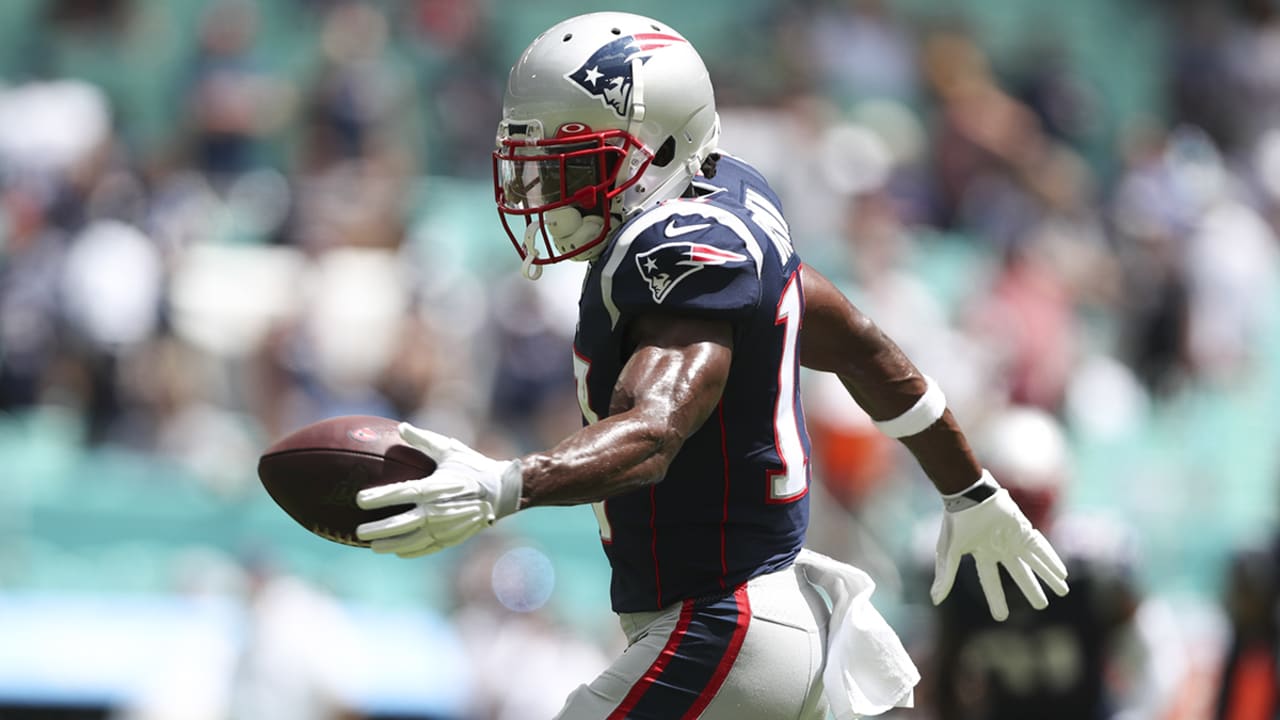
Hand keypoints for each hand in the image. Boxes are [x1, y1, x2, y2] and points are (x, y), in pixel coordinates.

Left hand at [354, 423, 522, 557]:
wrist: (503, 490)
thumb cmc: (474, 466)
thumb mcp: (451, 450)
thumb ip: (424, 440)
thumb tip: (401, 427)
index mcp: (438, 486)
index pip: (404, 492)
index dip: (380, 496)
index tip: (360, 499)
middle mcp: (440, 509)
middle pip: (405, 523)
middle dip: (380, 528)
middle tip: (359, 531)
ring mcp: (447, 526)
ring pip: (414, 539)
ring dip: (392, 544)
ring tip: (372, 546)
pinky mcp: (454, 536)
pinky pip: (429, 547)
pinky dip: (413, 551)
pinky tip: (398, 552)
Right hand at [931, 474, 1069, 620]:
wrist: (968, 495)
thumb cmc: (955, 523)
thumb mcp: (948, 552)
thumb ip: (946, 576)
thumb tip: (935, 600)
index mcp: (982, 554)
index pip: (990, 581)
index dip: (996, 599)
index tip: (1002, 617)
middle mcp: (1000, 548)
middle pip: (1019, 573)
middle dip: (1030, 589)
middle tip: (1041, 605)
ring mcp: (1013, 538)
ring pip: (1034, 562)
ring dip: (1048, 577)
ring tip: (1063, 591)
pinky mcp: (1023, 529)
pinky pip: (1040, 548)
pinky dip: (1051, 561)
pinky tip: (1062, 573)